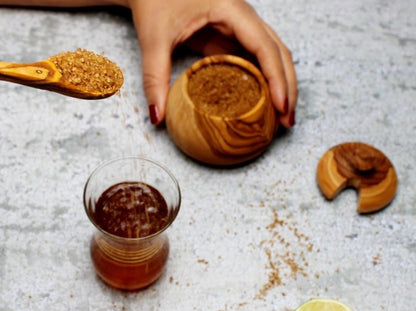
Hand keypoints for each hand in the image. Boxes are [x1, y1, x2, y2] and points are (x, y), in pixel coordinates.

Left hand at [127, 0, 296, 126]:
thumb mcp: (154, 37)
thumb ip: (154, 77)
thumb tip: (158, 117)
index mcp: (232, 10)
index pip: (265, 47)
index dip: (277, 79)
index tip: (281, 107)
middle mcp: (243, 17)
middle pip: (278, 53)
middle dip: (287, 86)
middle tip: (286, 120)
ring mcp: (239, 28)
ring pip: (271, 57)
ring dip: (278, 85)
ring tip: (279, 116)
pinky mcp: (229, 38)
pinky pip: (253, 60)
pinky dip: (261, 82)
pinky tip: (259, 103)